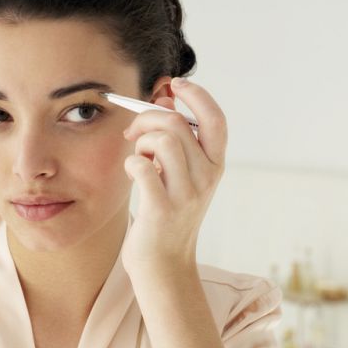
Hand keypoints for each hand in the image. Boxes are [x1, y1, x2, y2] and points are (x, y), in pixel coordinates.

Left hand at [120, 77, 226, 275]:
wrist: (164, 264)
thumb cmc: (167, 213)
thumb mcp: (181, 174)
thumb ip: (176, 138)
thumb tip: (165, 97)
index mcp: (215, 165)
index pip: (216, 119)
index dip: (198, 95)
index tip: (175, 84)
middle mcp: (206, 178)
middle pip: (178, 124)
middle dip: (148, 118)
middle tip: (134, 133)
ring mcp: (186, 194)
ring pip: (162, 140)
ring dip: (141, 141)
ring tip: (138, 157)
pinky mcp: (162, 209)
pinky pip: (142, 167)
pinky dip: (131, 162)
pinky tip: (132, 172)